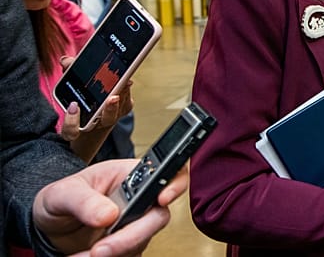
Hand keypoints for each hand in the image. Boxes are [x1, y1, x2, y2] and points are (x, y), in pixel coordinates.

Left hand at [32, 159, 187, 255]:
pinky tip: (85, 256)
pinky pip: (129, 256)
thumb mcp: (63, 194)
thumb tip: (109, 214)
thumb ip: (84, 201)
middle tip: (100, 249)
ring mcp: (136, 224)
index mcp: (132, 175)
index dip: (174, 184)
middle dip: (132, 236)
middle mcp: (141, 199)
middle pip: (158, 216)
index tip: (162, 199)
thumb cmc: (62, 199)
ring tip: (82, 253)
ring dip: (114, 252)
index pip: (168, 173)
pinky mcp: (129, 246)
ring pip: (143, 241)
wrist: (50, 227)